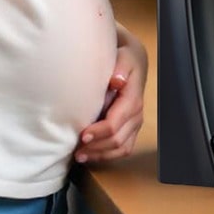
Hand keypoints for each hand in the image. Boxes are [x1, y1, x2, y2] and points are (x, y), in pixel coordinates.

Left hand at [75, 39, 147, 164]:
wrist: (133, 60)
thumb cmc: (124, 59)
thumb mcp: (123, 57)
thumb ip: (121, 68)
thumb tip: (117, 81)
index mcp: (133, 100)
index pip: (115, 123)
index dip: (99, 132)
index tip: (82, 135)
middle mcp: (136, 115)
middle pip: (118, 140)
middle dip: (97, 147)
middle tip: (76, 150)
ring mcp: (135, 124)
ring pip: (121, 149)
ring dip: (101, 155)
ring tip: (80, 156)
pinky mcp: (131, 129)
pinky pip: (123, 149)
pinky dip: (107, 155)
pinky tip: (91, 155)